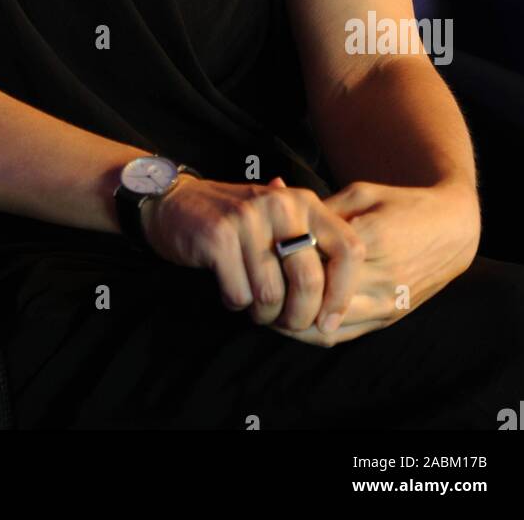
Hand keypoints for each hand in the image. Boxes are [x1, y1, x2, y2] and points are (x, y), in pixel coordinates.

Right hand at [140, 172, 365, 338]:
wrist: (175, 202)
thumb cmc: (237, 222)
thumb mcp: (281, 222)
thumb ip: (315, 250)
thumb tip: (346, 307)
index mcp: (305, 202)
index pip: (349, 249)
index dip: (343, 293)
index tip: (330, 320)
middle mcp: (281, 204)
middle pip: (310, 280)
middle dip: (298, 315)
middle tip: (286, 322)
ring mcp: (248, 218)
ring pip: (272, 294)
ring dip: (263, 312)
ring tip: (253, 301)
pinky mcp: (218, 236)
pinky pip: (239, 294)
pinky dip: (235, 302)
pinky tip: (228, 287)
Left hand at [266, 177, 481, 348]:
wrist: (452, 230)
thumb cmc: (400, 203)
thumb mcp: (360, 194)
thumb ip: (321, 210)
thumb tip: (277, 215)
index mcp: (371, 238)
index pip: (313, 258)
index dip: (280, 260)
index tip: (255, 255)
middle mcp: (381, 276)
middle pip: (315, 298)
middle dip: (280, 295)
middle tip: (252, 286)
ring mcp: (387, 302)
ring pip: (326, 327)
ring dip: (293, 321)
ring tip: (267, 306)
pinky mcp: (390, 318)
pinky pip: (344, 336)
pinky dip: (313, 333)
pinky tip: (294, 318)